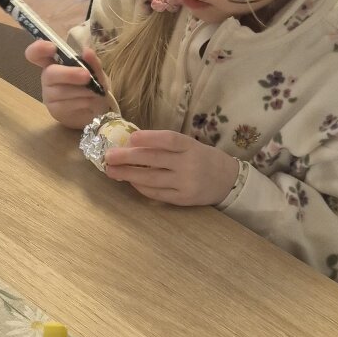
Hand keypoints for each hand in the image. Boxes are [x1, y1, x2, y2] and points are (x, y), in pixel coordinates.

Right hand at [26, 39, 112, 128]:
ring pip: (61, 91)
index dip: (39, 49)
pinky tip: (90, 102)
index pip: (36, 53)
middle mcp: (48, 76)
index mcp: (55, 61)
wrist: (97, 110)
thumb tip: (87, 51)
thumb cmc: (92, 85)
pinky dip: (83, 102)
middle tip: (87, 76)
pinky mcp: (54, 110)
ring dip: (83, 91)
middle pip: (49, 73)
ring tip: (95, 92)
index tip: (52, 48)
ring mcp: (49, 94)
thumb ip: (93, 62)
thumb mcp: (96, 72)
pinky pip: (67, 104)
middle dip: (70, 74)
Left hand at [104, 129, 238, 206]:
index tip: (130, 137)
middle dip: (128, 157)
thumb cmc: (203, 158)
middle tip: (109, 156)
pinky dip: (141, 187)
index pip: (168, 140)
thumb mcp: (190, 145)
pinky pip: (157, 193)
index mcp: (191, 146)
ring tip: (111, 171)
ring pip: (152, 179)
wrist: (228, 180)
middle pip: (155, 159)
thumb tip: (132, 143)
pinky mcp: (183, 199)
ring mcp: (185, 183)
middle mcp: (188, 164)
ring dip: (128, 175)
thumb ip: (167, 145)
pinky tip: (130, 181)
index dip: (149, 138)